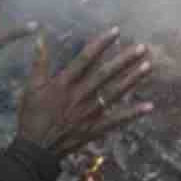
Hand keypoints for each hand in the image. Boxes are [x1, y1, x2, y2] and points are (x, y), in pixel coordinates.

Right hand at [15, 28, 153, 156]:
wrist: (35, 149)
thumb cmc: (32, 116)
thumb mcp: (31, 87)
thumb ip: (38, 63)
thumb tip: (40, 38)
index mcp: (64, 83)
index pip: (85, 58)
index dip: (101, 44)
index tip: (116, 31)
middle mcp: (79, 95)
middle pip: (105, 74)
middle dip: (124, 60)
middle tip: (142, 48)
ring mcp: (89, 112)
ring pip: (115, 93)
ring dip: (132, 80)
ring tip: (148, 67)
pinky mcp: (95, 127)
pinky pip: (117, 120)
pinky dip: (133, 113)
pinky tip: (149, 106)